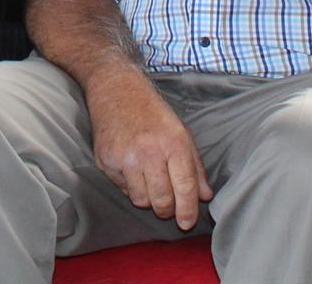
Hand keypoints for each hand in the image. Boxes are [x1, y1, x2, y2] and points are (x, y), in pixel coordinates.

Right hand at [85, 71, 212, 231]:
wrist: (116, 89)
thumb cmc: (152, 112)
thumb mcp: (181, 133)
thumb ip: (195, 166)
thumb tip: (205, 196)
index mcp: (173, 143)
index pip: (184, 187)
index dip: (188, 211)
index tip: (187, 222)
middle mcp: (149, 151)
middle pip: (162, 201)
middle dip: (167, 210)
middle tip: (167, 207)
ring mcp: (125, 157)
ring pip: (141, 200)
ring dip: (147, 198)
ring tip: (148, 181)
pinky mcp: (106, 160)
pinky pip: (122, 189)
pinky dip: (129, 185)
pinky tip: (131, 168)